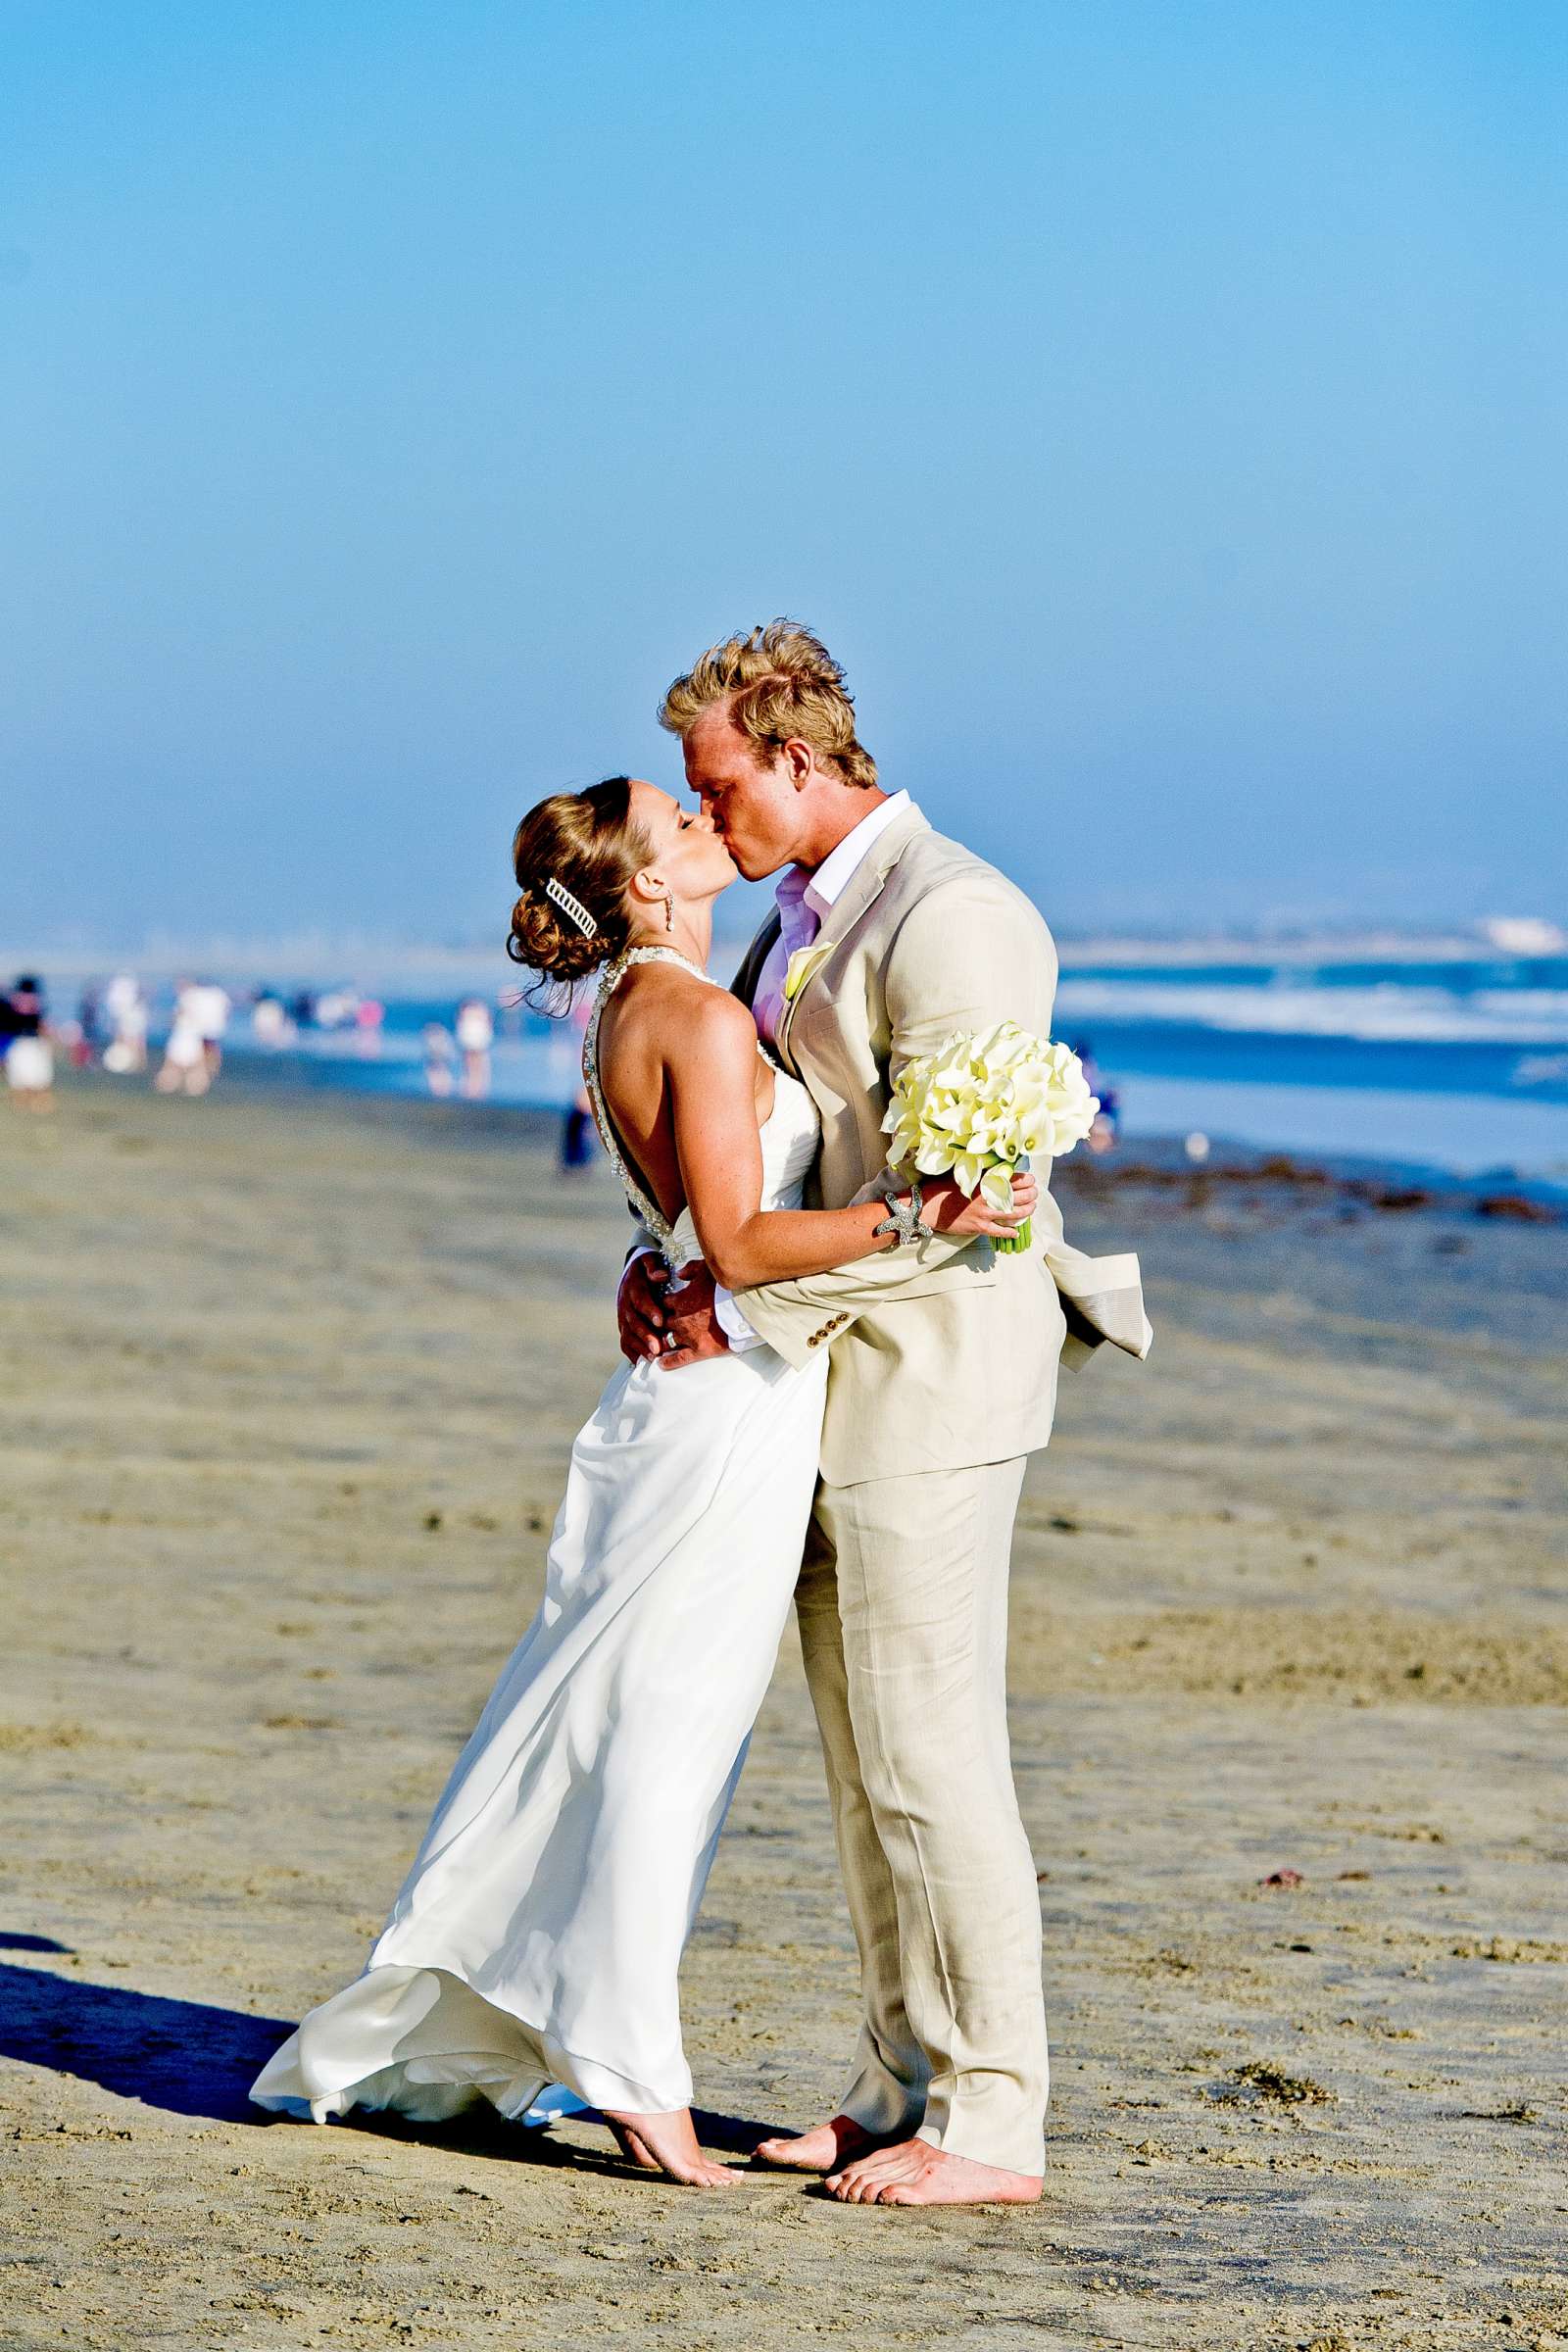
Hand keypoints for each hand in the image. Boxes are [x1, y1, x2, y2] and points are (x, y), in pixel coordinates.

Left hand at [617, 1255, 728, 1369]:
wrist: (743, 1307)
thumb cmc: (727, 1287)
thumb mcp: (707, 1269)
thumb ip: (690, 1269)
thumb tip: (680, 1273)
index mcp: (680, 1300)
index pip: (663, 1304)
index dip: (664, 1306)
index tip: (665, 1307)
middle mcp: (680, 1319)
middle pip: (663, 1323)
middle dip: (662, 1325)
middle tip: (661, 1327)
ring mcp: (688, 1336)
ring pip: (667, 1340)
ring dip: (663, 1342)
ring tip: (658, 1346)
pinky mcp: (699, 1350)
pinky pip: (679, 1359)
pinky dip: (668, 1363)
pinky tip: (661, 1364)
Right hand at [923, 1169, 1036, 1239]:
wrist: (928, 1206)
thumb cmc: (943, 1188)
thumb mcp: (964, 1175)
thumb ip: (981, 1172)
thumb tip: (996, 1168)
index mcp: (986, 1182)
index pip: (1015, 1179)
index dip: (1027, 1180)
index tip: (1032, 1180)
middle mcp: (989, 1197)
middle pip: (1020, 1196)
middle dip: (1032, 1195)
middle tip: (1035, 1194)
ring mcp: (985, 1213)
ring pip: (1015, 1213)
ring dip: (1027, 1211)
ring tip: (1032, 1208)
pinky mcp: (980, 1227)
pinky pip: (1000, 1231)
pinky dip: (1010, 1232)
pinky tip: (1017, 1232)